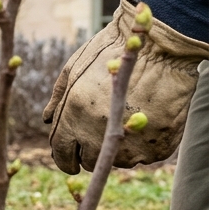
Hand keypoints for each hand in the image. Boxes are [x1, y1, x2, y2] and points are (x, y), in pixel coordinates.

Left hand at [44, 0, 208, 172]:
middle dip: (90, 152)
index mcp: (73, 117)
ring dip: (118, 148)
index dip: (65, 160)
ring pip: (117, 160)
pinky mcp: (157, 147)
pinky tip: (145, 122)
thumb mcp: (75, 70)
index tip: (71, 163)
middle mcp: (98, 135)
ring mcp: (130, 144)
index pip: (62, 154)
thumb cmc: (113, 52)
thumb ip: (58, 99)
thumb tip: (47, 121)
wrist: (162, 46)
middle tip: (100, 138)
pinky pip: (144, 156)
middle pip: (90, 160)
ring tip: (126, 122)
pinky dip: (142, 145)